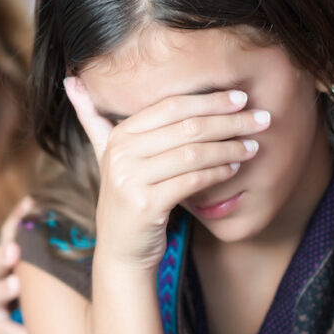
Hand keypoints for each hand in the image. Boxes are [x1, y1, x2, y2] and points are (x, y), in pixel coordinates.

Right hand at [0, 197, 33, 333]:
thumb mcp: (4, 264)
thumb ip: (24, 244)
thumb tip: (51, 212)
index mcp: (0, 259)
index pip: (7, 235)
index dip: (17, 219)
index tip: (31, 204)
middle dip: (3, 256)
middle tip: (13, 249)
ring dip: (4, 289)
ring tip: (14, 284)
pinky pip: (7, 332)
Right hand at [64, 77, 268, 271]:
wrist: (120, 251)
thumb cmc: (126, 199)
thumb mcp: (106, 156)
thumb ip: (93, 119)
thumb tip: (72, 82)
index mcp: (118, 136)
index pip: (170, 107)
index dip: (209, 100)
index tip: (240, 99)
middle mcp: (121, 154)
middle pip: (186, 127)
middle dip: (229, 121)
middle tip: (261, 119)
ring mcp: (131, 180)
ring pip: (192, 153)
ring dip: (229, 147)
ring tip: (253, 146)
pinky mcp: (146, 205)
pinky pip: (191, 181)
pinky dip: (217, 173)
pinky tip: (234, 169)